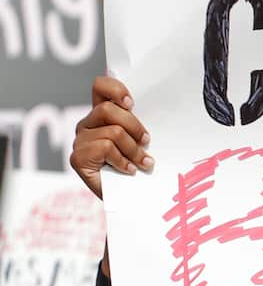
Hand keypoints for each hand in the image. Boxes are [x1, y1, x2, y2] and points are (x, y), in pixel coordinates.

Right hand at [70, 76, 151, 198]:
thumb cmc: (138, 166)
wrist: (128, 199)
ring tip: (144, 162)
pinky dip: (123, 160)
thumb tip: (162, 108)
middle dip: (134, 126)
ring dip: (133, 149)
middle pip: (108, 109)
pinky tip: (130, 170)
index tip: (132, 103)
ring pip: (112, 132)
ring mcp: (80, 141)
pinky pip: (105, 148)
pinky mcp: (77, 158)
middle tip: (147, 141)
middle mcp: (87, 124)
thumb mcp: (142, 140)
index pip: (100, 87)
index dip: (115, 88)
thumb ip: (140, 123)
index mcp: (101, 115)